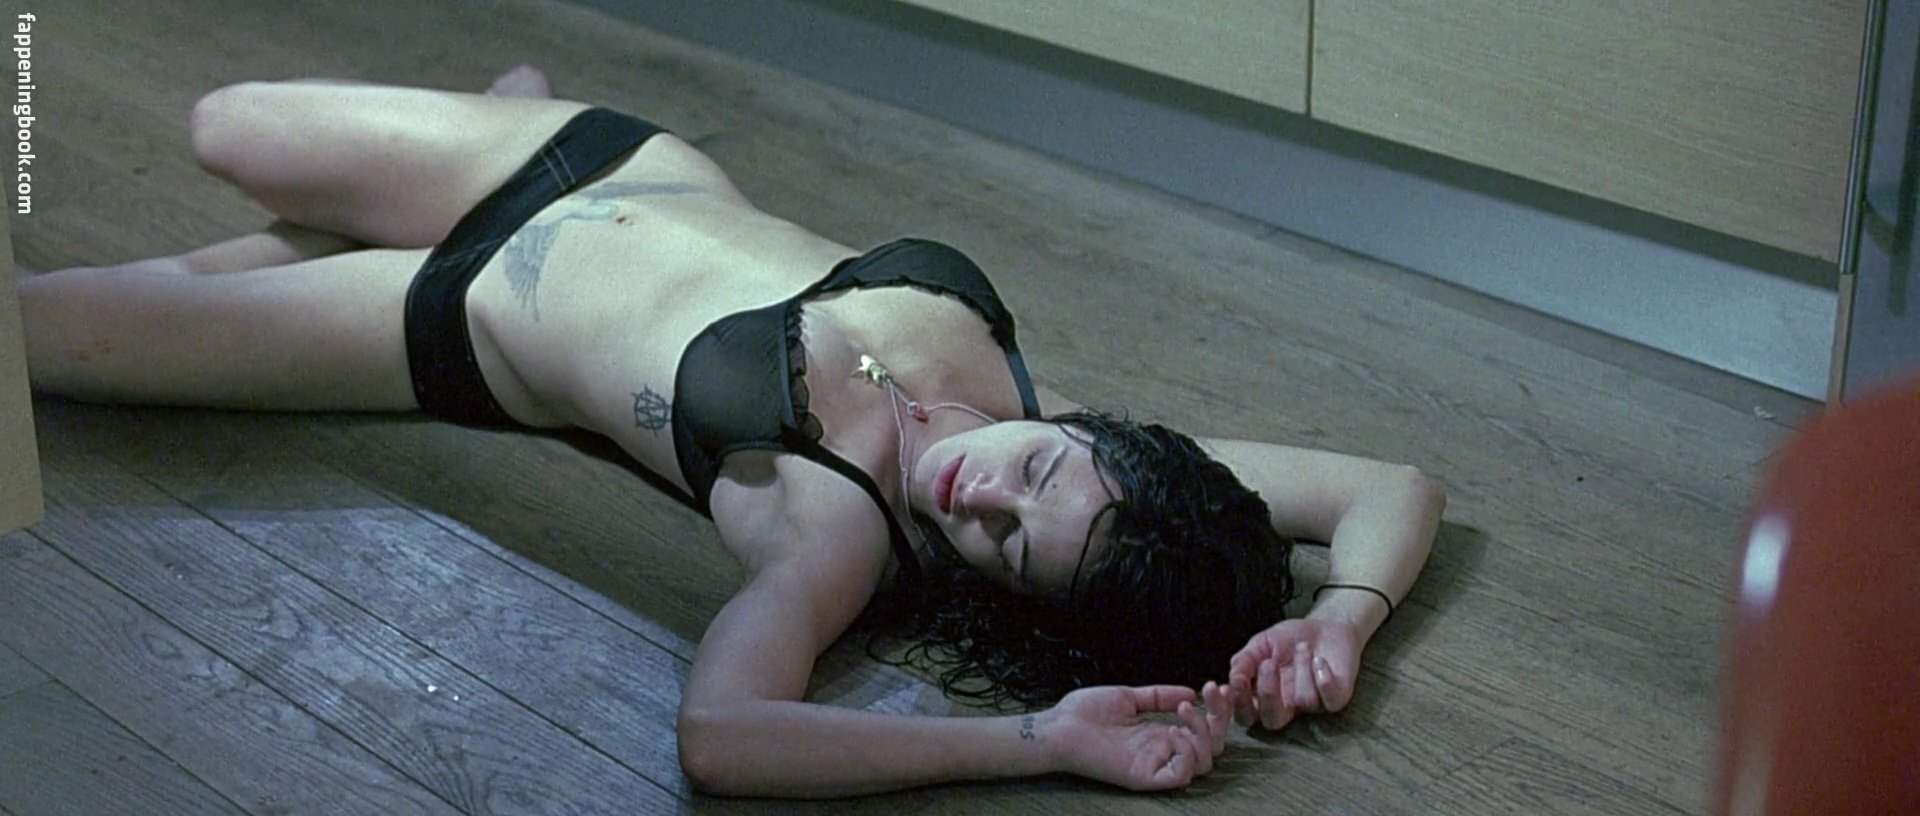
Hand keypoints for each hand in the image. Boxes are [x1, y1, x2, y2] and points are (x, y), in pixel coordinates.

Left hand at [1042, 682, 1232, 790]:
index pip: (1203, 730)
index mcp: (1160, 733)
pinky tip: (1175, 733)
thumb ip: (1160, 696)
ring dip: (1203, 733)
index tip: (1216, 686)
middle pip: (1212, 747)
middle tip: (1211, 692)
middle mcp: (1162, 750)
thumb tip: (1190, 691)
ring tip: (1184, 711)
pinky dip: (1187, 754)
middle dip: (1219, 718)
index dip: (1217, 710)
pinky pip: (1179, 775)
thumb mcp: (1129, 697)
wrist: (1058, 725)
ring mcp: (1154, 764)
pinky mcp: (1143, 776)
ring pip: (1203, 762)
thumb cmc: (1085, 713)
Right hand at [1226, 618, 1360, 729]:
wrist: (1325, 625)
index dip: (1238, 704)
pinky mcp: (1336, 699)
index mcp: (1263, 697)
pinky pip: (1330, 699)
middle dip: (1269, 693)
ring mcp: (1312, 705)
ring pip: (1303, 700)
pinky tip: (1319, 660)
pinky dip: (1324, 678)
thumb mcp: (1260, 644)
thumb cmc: (1290, 638)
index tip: (1237, 681)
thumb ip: (1243, 661)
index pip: (1246, 714)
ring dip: (1301, 667)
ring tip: (1302, 647)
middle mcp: (1287, 707)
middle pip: (1273, 721)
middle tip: (1268, 663)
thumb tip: (1233, 678)